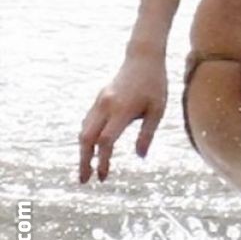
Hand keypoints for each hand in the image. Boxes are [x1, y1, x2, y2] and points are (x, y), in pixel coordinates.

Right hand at [79, 55, 166, 182]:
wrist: (143, 58)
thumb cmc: (155, 84)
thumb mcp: (157, 110)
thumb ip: (147, 133)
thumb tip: (140, 156)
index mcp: (121, 110)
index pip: (105, 141)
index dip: (102, 161)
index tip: (103, 177)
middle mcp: (106, 106)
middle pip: (87, 139)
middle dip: (83, 161)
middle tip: (84, 181)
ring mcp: (100, 102)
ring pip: (84, 130)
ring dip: (83, 151)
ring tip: (86, 168)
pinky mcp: (99, 99)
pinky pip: (87, 122)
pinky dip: (86, 138)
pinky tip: (89, 149)